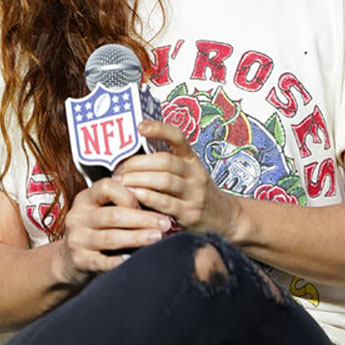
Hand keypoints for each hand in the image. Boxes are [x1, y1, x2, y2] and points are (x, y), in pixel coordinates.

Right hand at [57, 177, 172, 282]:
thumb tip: (158, 202)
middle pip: (113, 215)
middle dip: (143, 219)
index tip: (148, 203)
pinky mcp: (79, 260)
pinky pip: (100, 261)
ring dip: (137, 238)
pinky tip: (131, 260)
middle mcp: (78, 217)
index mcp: (86, 198)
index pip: (107, 187)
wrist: (71, 260)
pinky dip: (116, 262)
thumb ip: (123, 204)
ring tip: (157, 238)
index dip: (130, 195)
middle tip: (165, 223)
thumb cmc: (98, 230)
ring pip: (110, 238)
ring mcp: (77, 239)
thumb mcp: (103, 210)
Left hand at [114, 119, 240, 236]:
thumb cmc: (195, 193)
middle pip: (165, 161)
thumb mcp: (187, 174)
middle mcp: (195, 173)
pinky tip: (134, 197)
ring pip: (165, 181)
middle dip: (138, 163)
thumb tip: (130, 154)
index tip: (140, 126)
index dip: (159, 129)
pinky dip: (148, 198)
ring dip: (139, 179)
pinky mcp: (190, 213)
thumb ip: (165, 164)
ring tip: (122, 182)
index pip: (178, 137)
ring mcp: (194, 193)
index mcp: (192, 159)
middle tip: (119, 168)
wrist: (224, 218)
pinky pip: (166, 203)